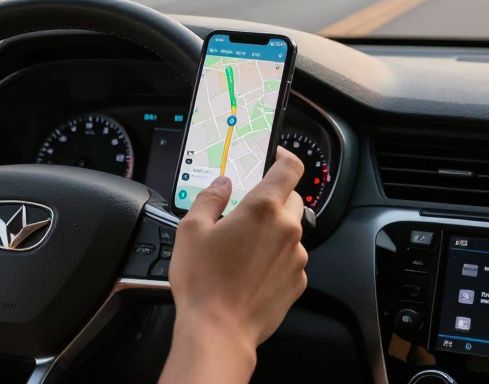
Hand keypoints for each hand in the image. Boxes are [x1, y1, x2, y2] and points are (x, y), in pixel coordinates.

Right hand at [160, 147, 308, 382]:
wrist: (218, 331)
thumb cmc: (203, 281)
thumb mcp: (191, 229)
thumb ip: (209, 198)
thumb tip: (221, 184)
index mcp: (263, 208)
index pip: (290, 168)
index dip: (284, 157)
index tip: (274, 157)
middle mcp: (287, 229)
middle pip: (292, 198)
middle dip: (273, 197)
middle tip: (245, 208)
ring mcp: (296, 257)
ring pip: (290, 230)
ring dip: (273, 230)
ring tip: (242, 247)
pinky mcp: (297, 281)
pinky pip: (290, 258)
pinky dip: (275, 257)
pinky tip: (250, 269)